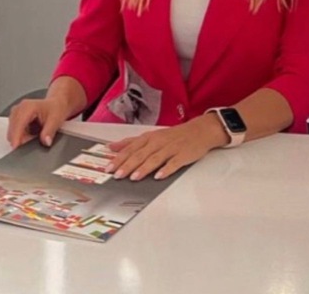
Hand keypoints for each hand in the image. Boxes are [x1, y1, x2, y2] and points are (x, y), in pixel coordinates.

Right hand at [7, 96, 72, 148]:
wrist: (56, 104)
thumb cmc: (56, 109)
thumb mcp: (56, 120)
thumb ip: (49, 131)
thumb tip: (45, 141)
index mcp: (28, 107)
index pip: (18, 124)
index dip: (16, 137)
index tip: (16, 148)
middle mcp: (19, 108)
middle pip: (13, 129)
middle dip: (20, 139)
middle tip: (33, 142)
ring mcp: (16, 113)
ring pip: (12, 132)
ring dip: (21, 138)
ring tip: (35, 135)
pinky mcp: (15, 118)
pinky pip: (14, 132)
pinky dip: (21, 136)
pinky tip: (31, 134)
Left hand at [107, 114, 228, 180]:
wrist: (200, 131)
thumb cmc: (174, 135)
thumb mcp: (151, 136)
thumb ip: (132, 142)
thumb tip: (112, 147)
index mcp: (150, 137)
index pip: (132, 147)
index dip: (120, 157)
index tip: (109, 167)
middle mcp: (159, 141)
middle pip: (142, 153)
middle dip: (129, 164)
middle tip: (118, 175)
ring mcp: (172, 148)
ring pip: (156, 158)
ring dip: (144, 168)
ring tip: (134, 177)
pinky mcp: (183, 155)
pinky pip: (174, 162)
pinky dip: (166, 169)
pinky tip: (159, 176)